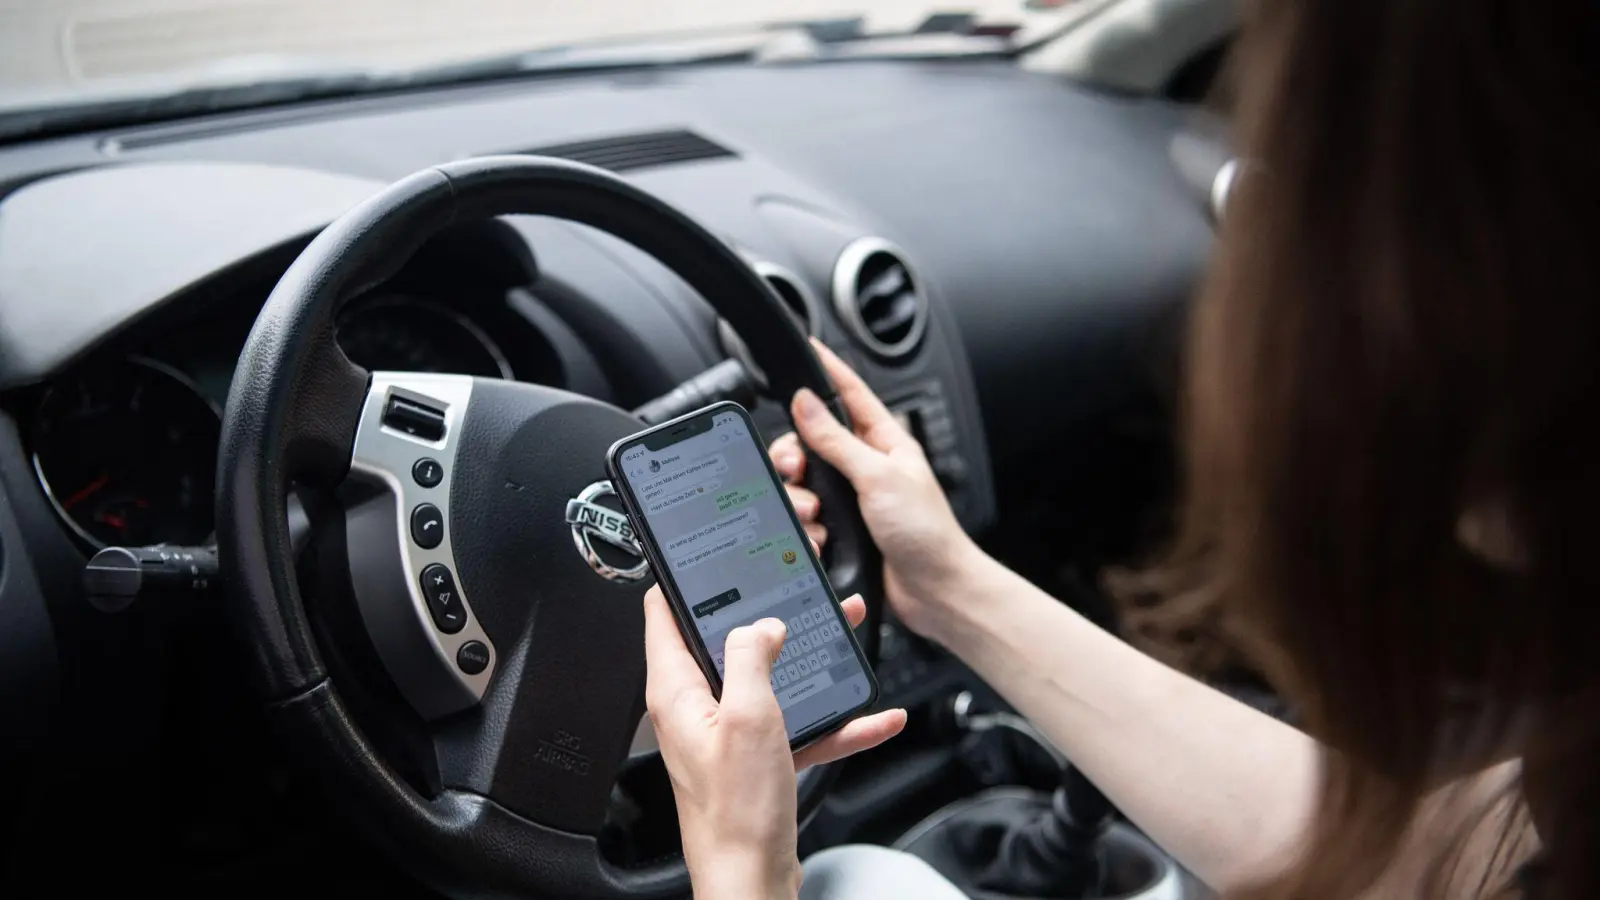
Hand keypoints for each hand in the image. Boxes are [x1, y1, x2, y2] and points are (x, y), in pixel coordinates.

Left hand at [643, 585, 905, 899]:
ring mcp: (727, 736)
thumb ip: (753, 657)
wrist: (752, 882)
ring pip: (769, 681)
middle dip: (766, 613)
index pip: (664, 615)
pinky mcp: (756, 762)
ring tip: (845, 634)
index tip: (706, 552)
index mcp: (677, 691)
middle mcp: (696, 709)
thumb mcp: (748, 716)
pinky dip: (834, 720)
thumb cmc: (737, 812)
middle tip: (795, 588)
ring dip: (809, 661)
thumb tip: (762, 624)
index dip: (684, 578)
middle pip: (728, 642)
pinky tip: (873, 717)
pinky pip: (798, 727)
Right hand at [769, 339, 980, 638]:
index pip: (850, 393)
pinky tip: (817, 536)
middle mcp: (866, 466)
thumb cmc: (927, 533)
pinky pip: (808, 518)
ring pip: (804, 482)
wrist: (936, 591)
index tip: (807, 346)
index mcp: (884, 441)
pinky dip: (806, 528)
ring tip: (815, 513)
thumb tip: (806, 403)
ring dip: (800, 498)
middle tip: (795, 467)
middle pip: (812, 440)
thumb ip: (838, 440)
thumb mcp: (879, 476)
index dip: (828, 370)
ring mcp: (854, 498)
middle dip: (795, 455)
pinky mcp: (843, 529)